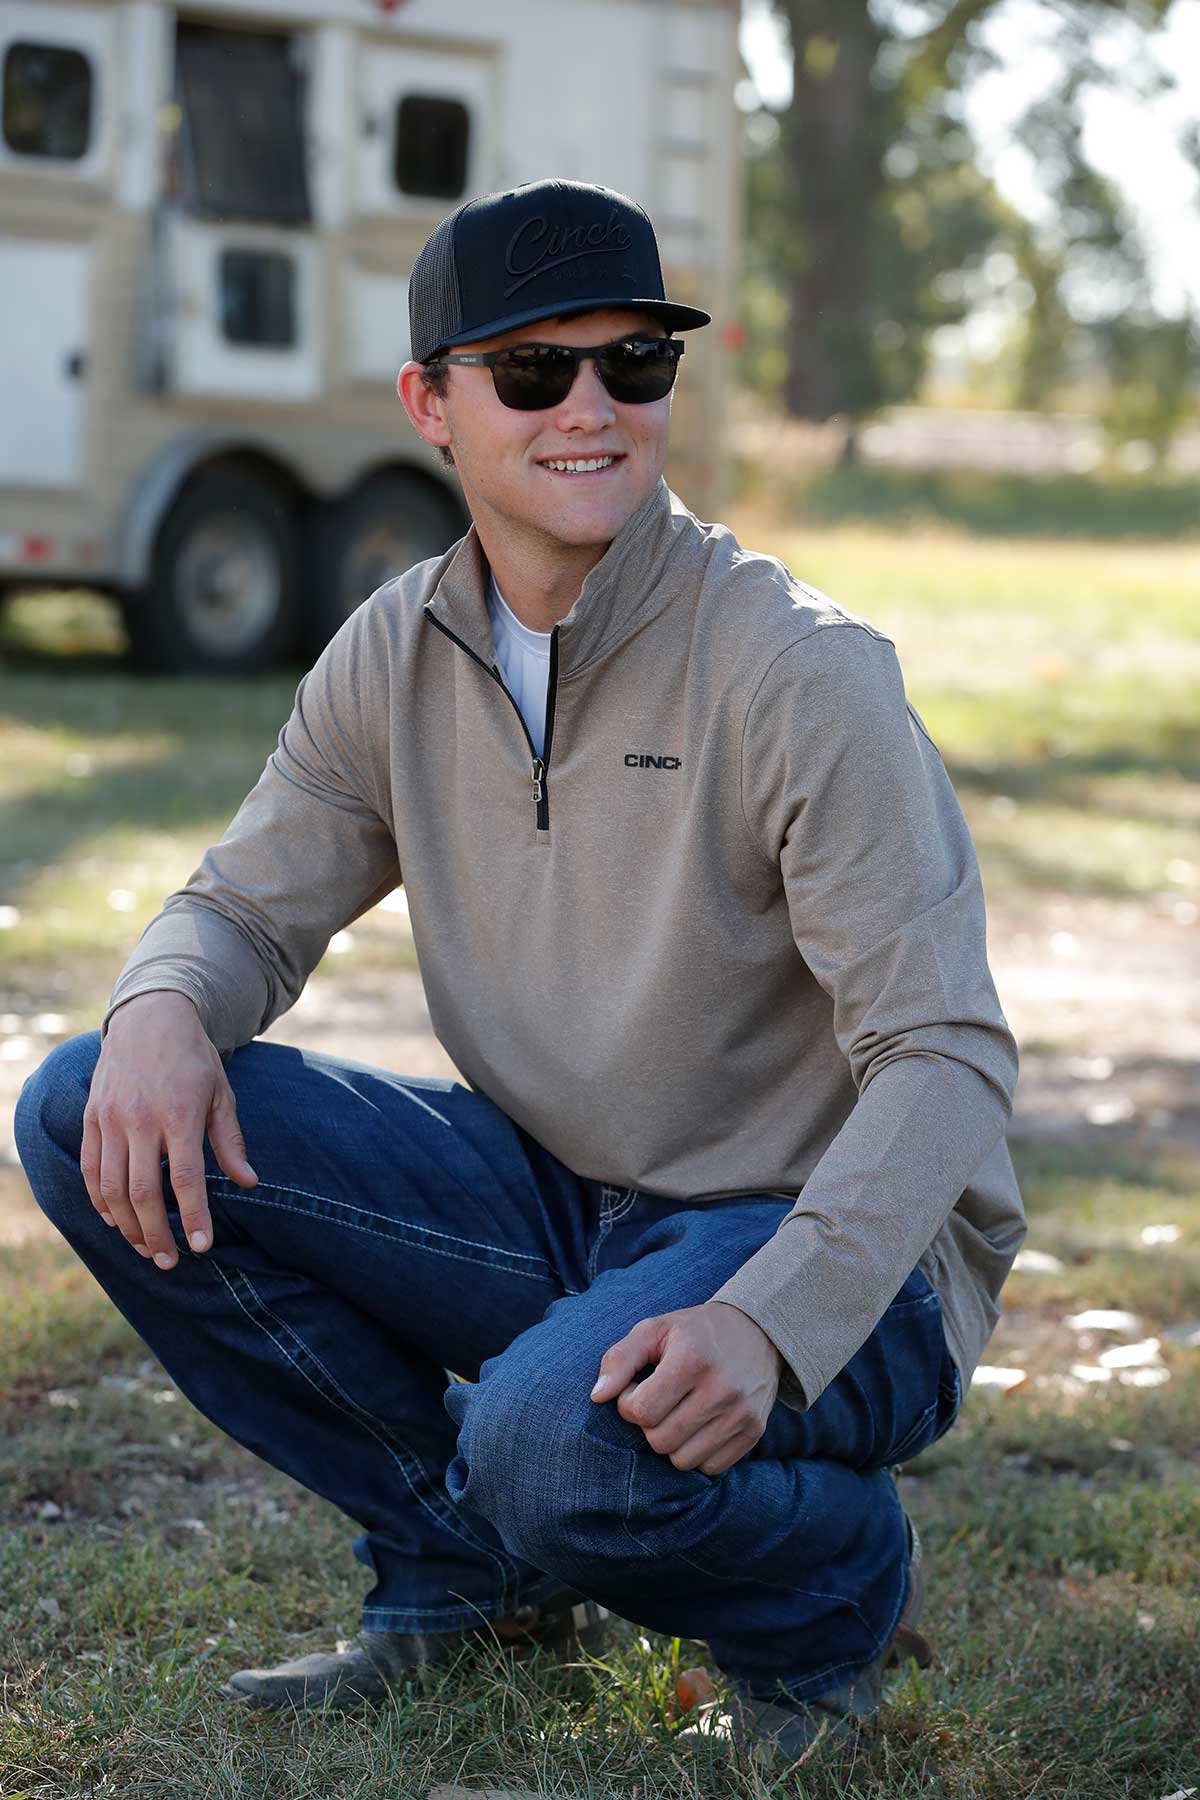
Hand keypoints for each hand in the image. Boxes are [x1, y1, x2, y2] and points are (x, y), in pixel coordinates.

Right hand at [80, 992, 258, 1269]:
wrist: (151, 1019)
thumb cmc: (193, 1060)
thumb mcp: (221, 1094)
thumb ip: (230, 1141)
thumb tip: (249, 1183)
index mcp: (179, 1114)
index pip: (185, 1178)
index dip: (194, 1217)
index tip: (203, 1247)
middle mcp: (141, 1119)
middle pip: (142, 1192)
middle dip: (156, 1234)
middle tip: (169, 1261)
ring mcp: (111, 1119)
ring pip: (111, 1187)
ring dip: (127, 1225)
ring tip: (144, 1248)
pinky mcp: (92, 1117)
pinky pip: (91, 1168)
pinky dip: (100, 1200)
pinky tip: (115, 1220)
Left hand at [589, 1301, 784, 1476]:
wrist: (757, 1329)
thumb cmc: (694, 1331)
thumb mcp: (654, 1330)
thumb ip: (619, 1359)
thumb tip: (597, 1397)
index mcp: (692, 1360)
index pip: (641, 1412)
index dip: (629, 1402)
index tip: (638, 1387)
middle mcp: (721, 1389)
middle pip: (660, 1440)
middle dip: (650, 1424)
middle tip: (659, 1400)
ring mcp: (741, 1414)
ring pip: (683, 1460)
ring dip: (672, 1442)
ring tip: (679, 1412)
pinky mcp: (754, 1432)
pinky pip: (710, 1468)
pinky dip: (698, 1453)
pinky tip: (699, 1425)